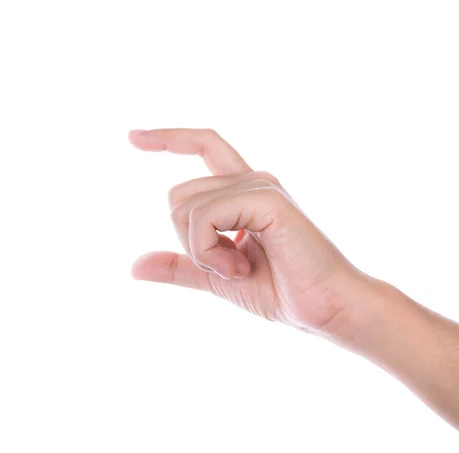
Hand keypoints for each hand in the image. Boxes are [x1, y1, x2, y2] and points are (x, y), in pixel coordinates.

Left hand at [129, 128, 364, 336]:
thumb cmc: (282, 292)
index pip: (204, 145)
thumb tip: (134, 267)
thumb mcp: (216, 278)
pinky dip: (209, 251)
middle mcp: (253, 180)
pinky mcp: (267, 199)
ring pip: (185, 208)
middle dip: (189, 241)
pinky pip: (204, 217)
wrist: (326, 308)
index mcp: (244, 192)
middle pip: (178, 195)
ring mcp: (261, 185)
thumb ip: (181, 267)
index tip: (133, 136)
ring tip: (241, 269)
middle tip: (229, 267)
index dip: (169, 137)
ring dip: (202, 252)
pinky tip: (241, 267)